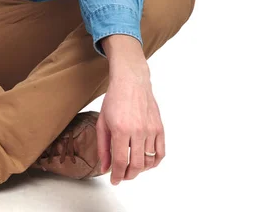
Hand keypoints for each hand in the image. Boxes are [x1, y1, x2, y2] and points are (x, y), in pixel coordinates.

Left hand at [96, 68, 164, 184]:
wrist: (131, 82)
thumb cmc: (114, 100)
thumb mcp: (102, 122)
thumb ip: (102, 147)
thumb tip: (105, 168)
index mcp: (120, 129)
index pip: (120, 161)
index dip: (117, 175)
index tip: (114, 180)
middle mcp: (137, 131)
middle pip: (136, 165)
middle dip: (128, 175)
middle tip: (122, 176)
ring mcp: (150, 130)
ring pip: (148, 161)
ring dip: (140, 170)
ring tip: (131, 167)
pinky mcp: (160, 128)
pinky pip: (160, 153)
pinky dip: (154, 162)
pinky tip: (146, 162)